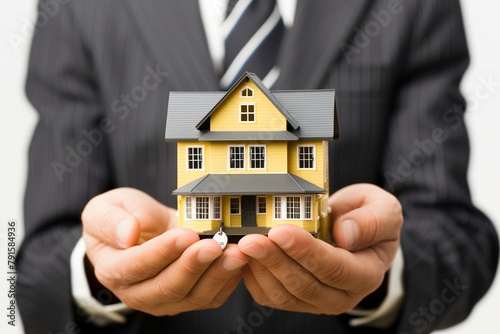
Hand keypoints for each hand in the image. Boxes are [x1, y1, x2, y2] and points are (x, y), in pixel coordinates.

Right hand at [81, 187, 248, 314]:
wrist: (142, 227)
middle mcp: (137, 292)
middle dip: (193, 266)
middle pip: (167, 287)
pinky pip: (211, 297)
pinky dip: (227, 281)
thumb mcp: (105, 208)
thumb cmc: (122, 217)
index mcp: (113, 269)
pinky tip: (238, 261)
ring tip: (234, 253)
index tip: (185, 235)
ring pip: (193, 296)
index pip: (136, 266)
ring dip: (216, 275)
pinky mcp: (188, 297)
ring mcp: (165, 299)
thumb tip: (128, 235)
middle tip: (213, 245)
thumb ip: (111, 220)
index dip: (162, 252)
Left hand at [238, 184, 402, 313]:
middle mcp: (342, 295)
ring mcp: (317, 301)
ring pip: (284, 295)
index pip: (335, 268)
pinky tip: (246, 256)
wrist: (355, 230)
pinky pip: (271, 297)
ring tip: (245, 244)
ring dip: (262, 269)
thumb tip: (346, 235)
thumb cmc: (368, 217)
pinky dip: (255, 278)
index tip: (281, 231)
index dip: (306, 251)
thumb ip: (372, 221)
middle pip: (304, 285)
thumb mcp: (383, 208)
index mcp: (367, 274)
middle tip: (252, 239)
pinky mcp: (297, 300)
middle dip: (275, 260)